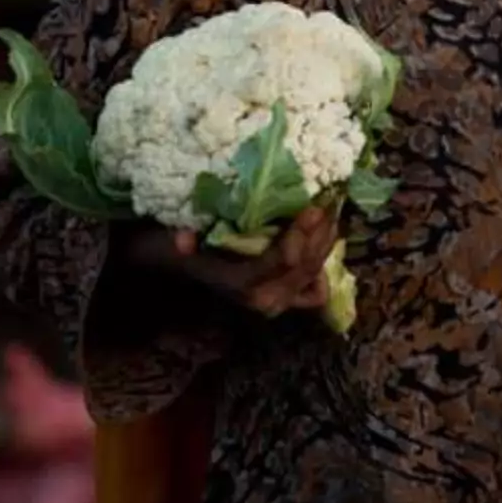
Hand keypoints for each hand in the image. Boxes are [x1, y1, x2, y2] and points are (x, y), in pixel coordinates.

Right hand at [119, 206, 339, 318]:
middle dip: (320, 235)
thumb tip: (182, 240)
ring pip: (314, 275)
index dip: (299, 237)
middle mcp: (261, 299)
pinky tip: (322, 240)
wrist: (171, 267)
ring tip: (331, 211)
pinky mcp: (282, 298)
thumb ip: (176, 242)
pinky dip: (322, 267)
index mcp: (239, 285)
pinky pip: (314, 291)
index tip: (312, 206)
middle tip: (330, 201)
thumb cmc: (174, 248)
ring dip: (325, 244)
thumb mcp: (170, 241)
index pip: (279, 263)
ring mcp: (274, 302)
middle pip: (304, 268)